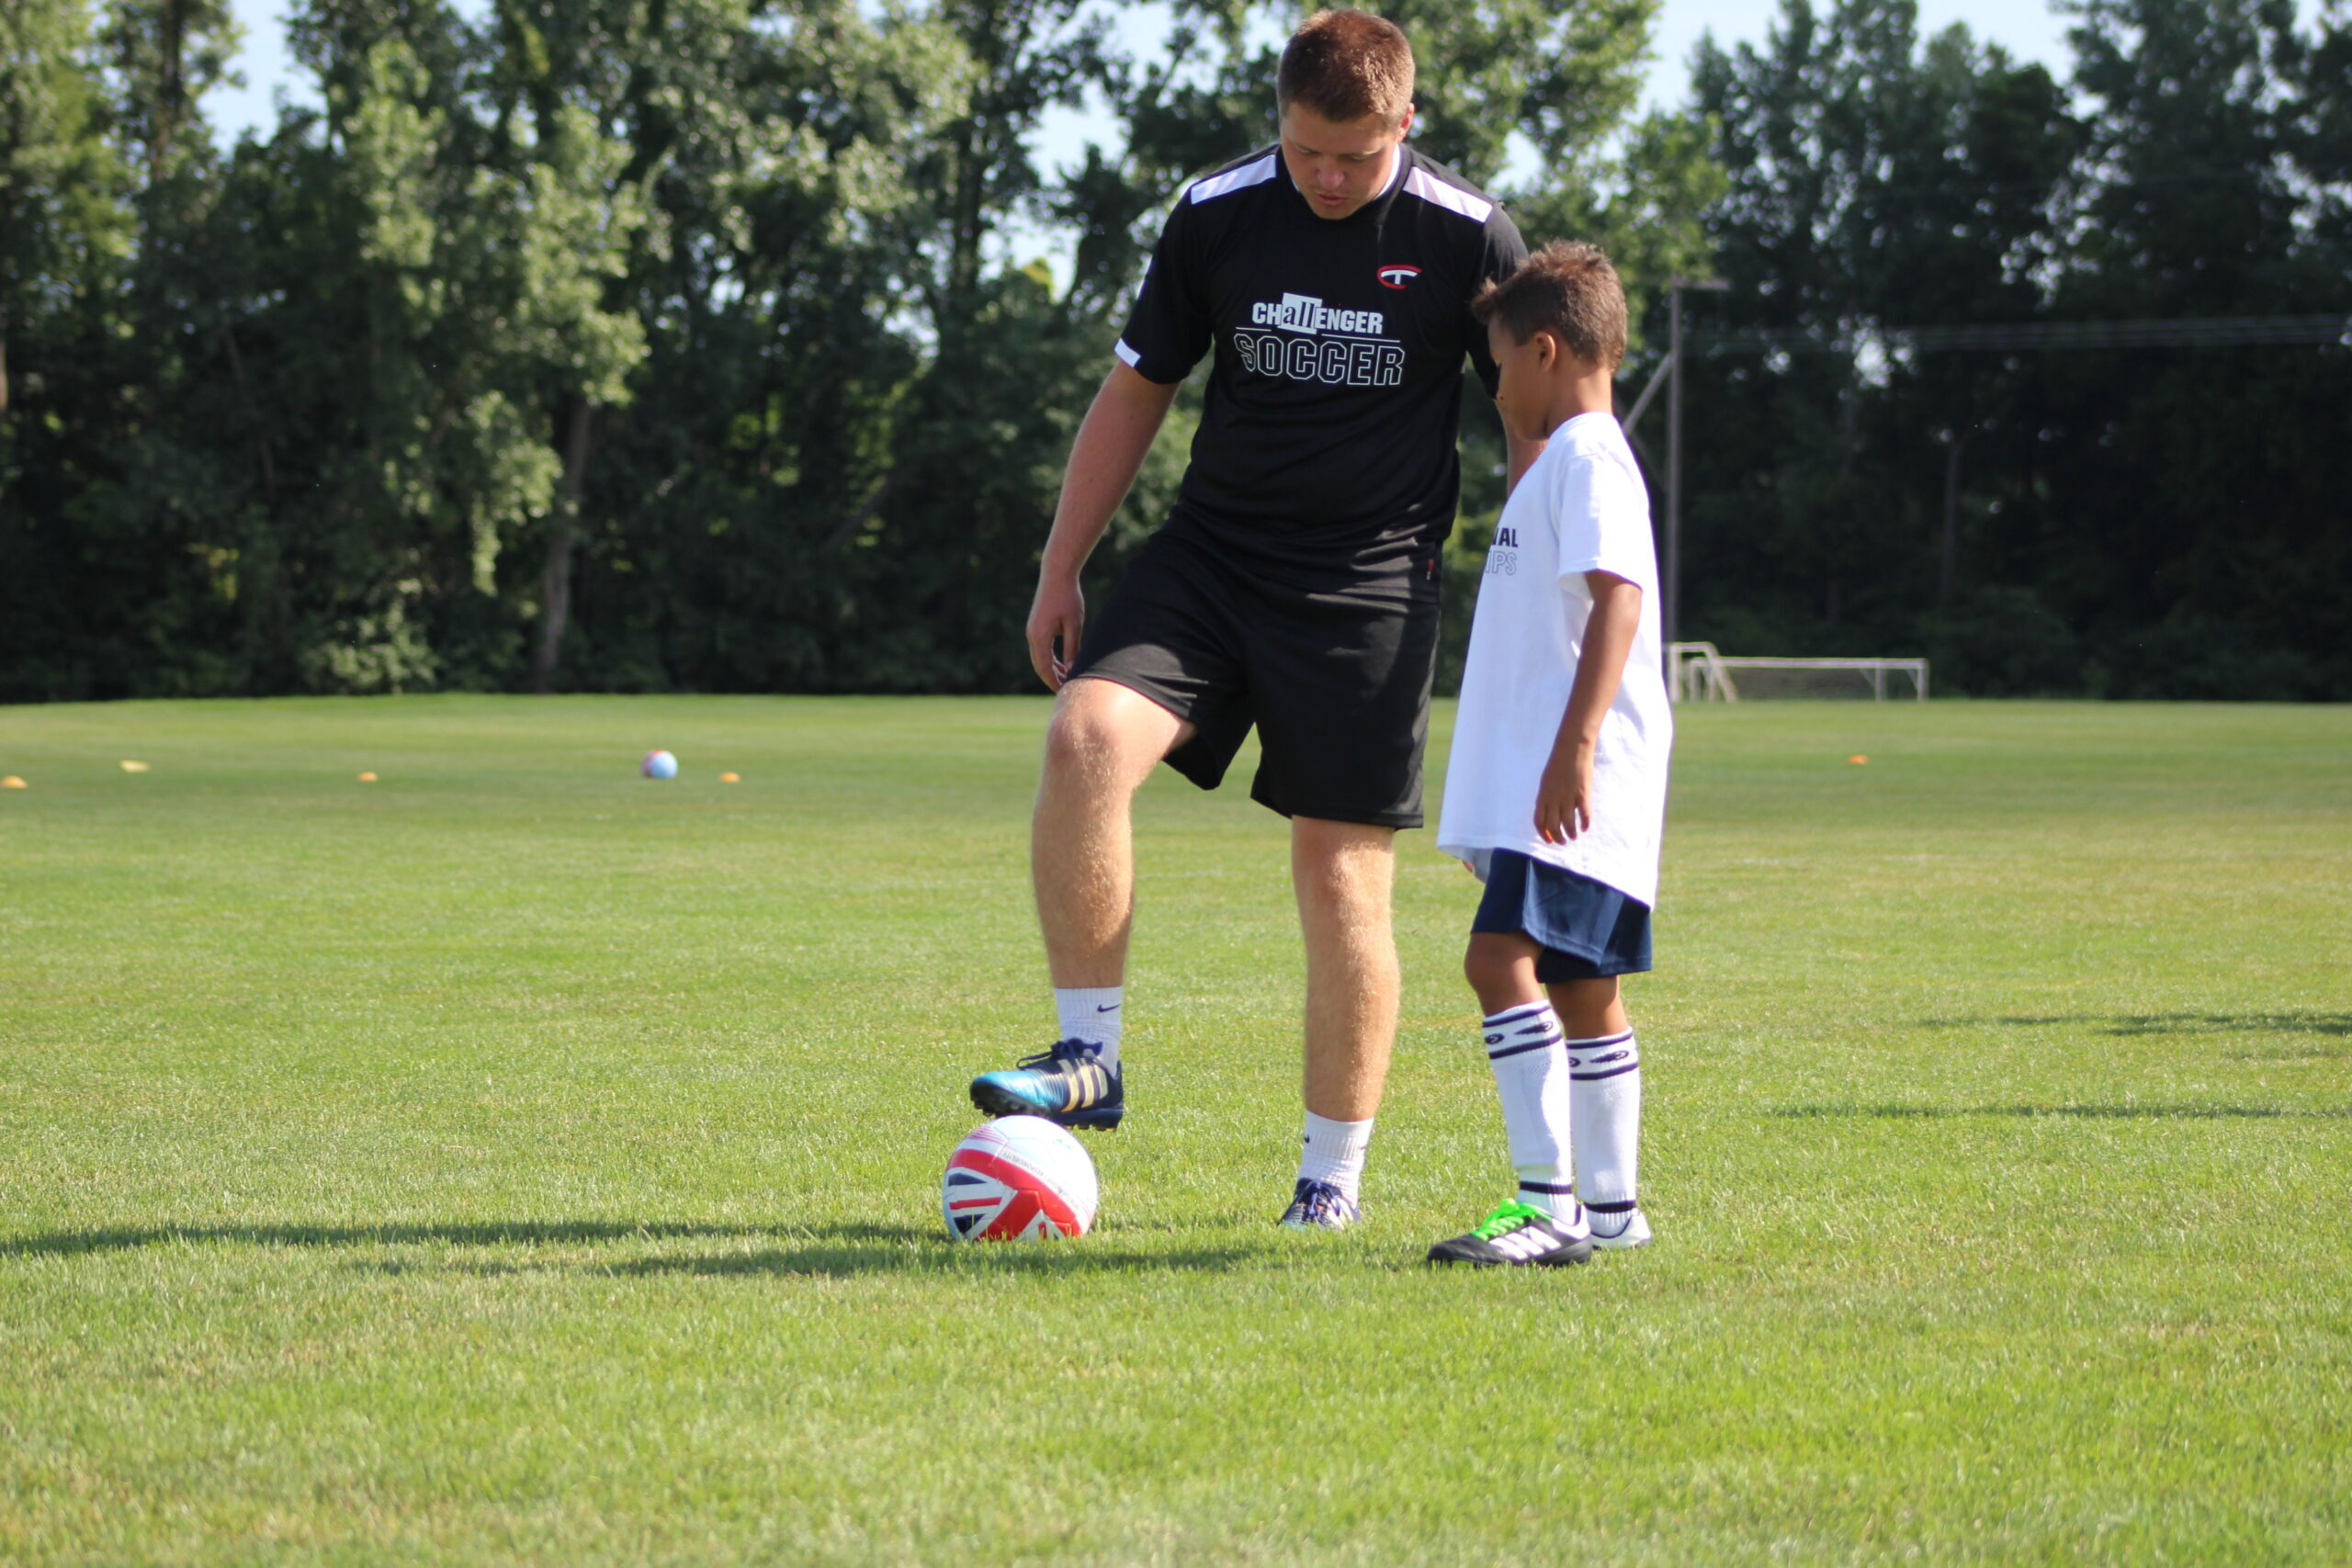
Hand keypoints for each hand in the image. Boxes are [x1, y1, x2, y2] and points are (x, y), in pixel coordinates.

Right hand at [1026, 572, 1084, 690]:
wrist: (1056, 574)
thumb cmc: (1068, 597)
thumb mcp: (1074, 625)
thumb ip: (1072, 648)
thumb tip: (1072, 670)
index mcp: (1040, 636)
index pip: (1045, 668)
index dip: (1054, 682)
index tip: (1065, 692)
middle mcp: (1032, 635)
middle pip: (1039, 666)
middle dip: (1052, 679)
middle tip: (1066, 690)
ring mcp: (1032, 630)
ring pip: (1039, 658)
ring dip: (1051, 670)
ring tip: (1066, 680)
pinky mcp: (1035, 626)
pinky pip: (1041, 649)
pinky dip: (1050, 659)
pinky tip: (1063, 664)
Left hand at [1534, 744, 1593, 843]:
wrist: (1572, 749)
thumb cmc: (1558, 764)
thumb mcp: (1546, 782)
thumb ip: (1547, 797)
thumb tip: (1552, 812)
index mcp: (1542, 796)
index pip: (1539, 821)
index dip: (1543, 834)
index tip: (1549, 840)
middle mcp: (1554, 799)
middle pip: (1553, 826)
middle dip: (1557, 838)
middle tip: (1563, 841)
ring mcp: (1568, 797)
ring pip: (1568, 824)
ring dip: (1571, 834)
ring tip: (1574, 836)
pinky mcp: (1583, 794)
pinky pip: (1584, 815)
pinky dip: (1585, 824)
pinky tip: (1585, 828)